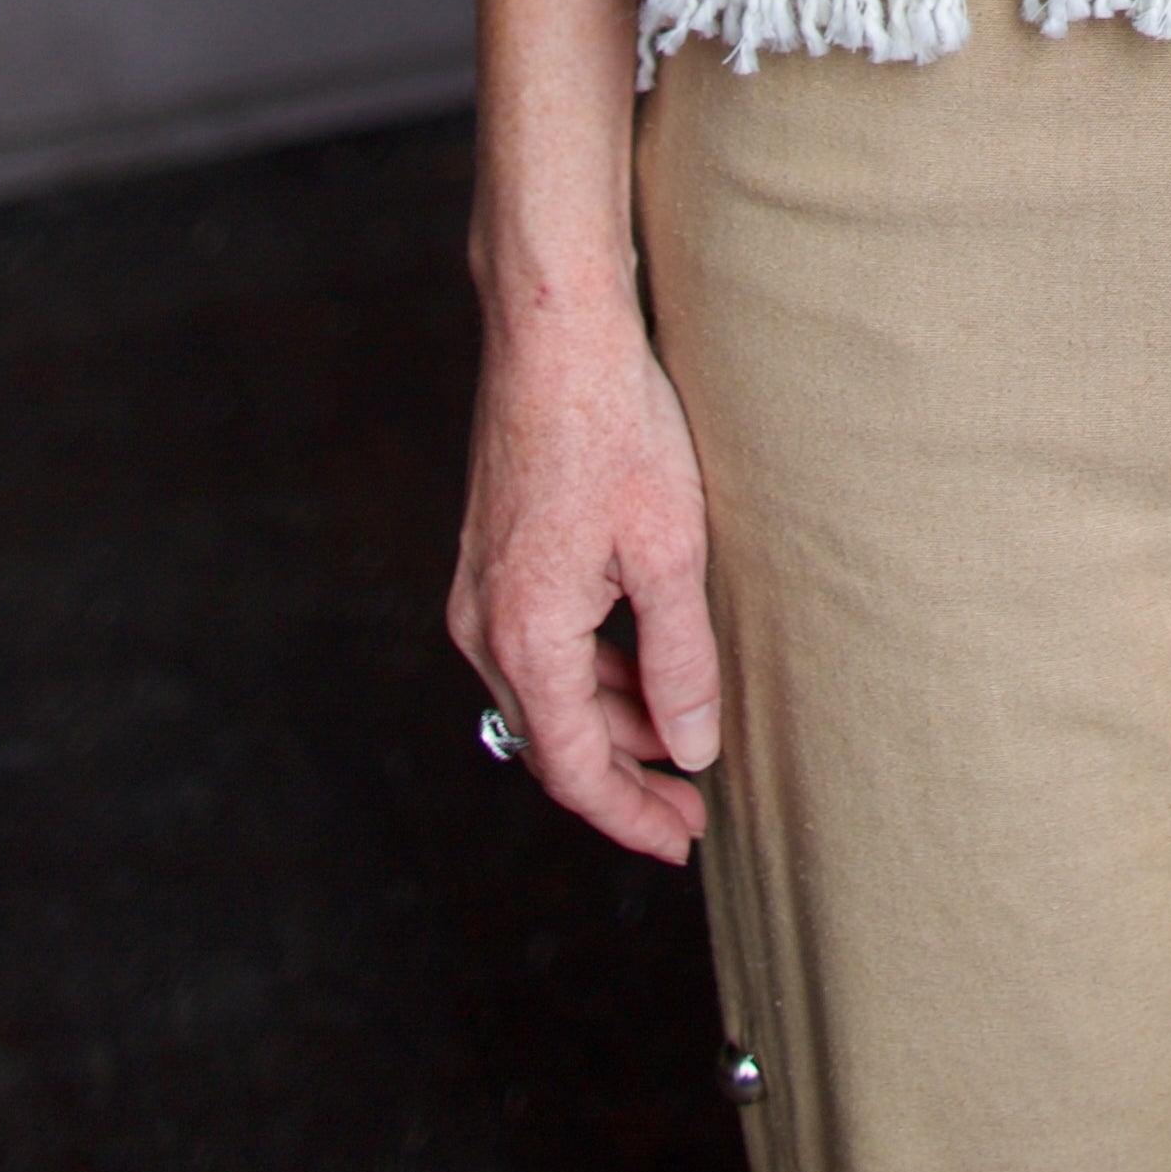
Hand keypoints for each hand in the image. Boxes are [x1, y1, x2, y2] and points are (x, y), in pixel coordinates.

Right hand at [448, 297, 719, 864]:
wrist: (553, 331)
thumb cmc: (615, 427)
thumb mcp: (670, 551)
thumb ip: (680, 660)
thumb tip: (691, 746)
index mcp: (526, 637)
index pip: (574, 768)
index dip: (630, 815)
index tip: (682, 840)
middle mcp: (483, 624)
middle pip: (552, 740)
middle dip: (623, 780)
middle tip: (690, 807)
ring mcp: (479, 587)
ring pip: (543, 692)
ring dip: (609, 723)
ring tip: (679, 739)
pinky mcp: (490, 554)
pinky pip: (535, 645)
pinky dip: (589, 672)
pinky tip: (639, 664)